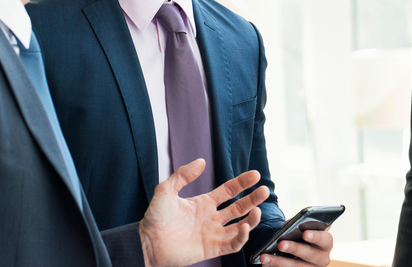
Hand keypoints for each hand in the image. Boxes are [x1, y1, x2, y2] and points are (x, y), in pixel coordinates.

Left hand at [139, 159, 269, 266]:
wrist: (147, 243)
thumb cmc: (154, 218)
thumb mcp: (166, 190)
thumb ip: (183, 175)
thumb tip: (201, 161)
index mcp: (203, 203)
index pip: (229, 191)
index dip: (242, 183)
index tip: (255, 175)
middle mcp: (211, 218)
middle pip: (239, 207)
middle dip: (253, 199)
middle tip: (264, 190)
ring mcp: (213, 234)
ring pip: (240, 226)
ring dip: (251, 219)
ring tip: (257, 210)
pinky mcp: (212, 249)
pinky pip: (233, 244)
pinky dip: (242, 237)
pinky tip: (244, 227)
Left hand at [258, 229, 333, 265]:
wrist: (301, 247)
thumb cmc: (302, 233)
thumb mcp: (303, 227)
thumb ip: (298, 225)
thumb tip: (285, 229)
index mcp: (326, 242)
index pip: (324, 239)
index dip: (315, 236)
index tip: (304, 233)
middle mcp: (322, 258)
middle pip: (309, 254)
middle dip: (294, 248)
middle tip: (280, 244)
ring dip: (279, 262)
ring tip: (265, 257)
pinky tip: (265, 264)